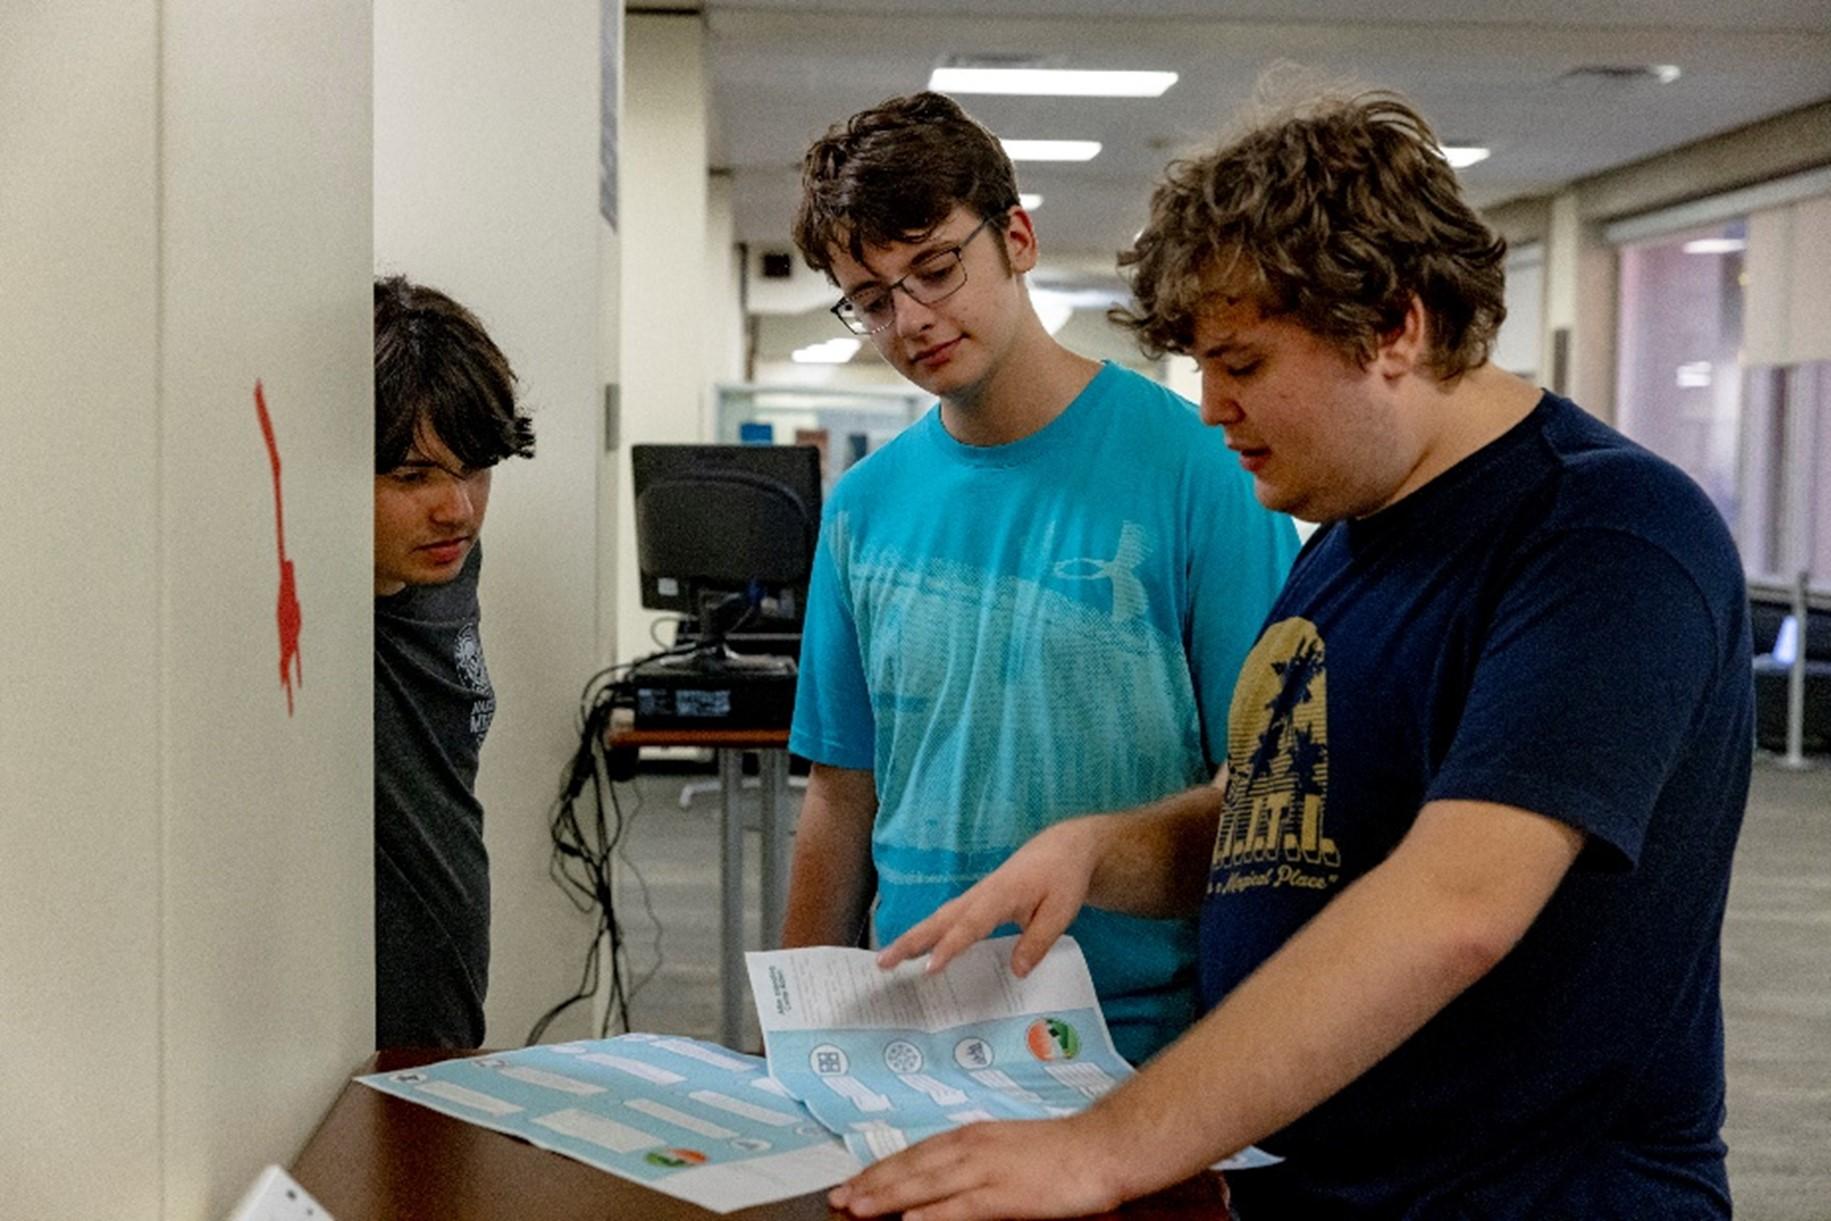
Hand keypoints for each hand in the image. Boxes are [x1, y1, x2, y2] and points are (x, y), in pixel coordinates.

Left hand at [830, 1116, 1124, 1220]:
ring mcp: (986, 1170)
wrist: (1101, 1147)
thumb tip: (940, 1179)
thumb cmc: (1060, 1152)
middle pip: (910, 1168)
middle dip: (871, 1184)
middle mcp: (971, 1147)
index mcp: (971, 1136)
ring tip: (854, 1209)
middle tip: (836, 1199)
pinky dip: (931, 1214)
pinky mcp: (1005, 1194)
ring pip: (924, 1185)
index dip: (880, 1170)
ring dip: (886, 1197)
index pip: (914, 1154)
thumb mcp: (1006, 1148)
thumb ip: (973, 1160)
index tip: (852, 1182)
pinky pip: (961, 1207)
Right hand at [876, 815, 1108, 976]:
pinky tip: (917, 950)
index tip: (928, 968)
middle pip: (941, 920)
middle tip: (883, 962)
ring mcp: (976, 896)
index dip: (949, 947)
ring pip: (939, 918)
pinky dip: (928, 933)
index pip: (970, 925)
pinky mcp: (977, 900)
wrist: (1063, 848)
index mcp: (1000, 895)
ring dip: (913, 937)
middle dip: (911, 940)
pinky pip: (948, 918)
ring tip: (887, 959)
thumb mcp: (1060, 912)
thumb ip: (1038, 941)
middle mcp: (981, 895)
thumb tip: (1016, 971)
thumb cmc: (1062, 878)